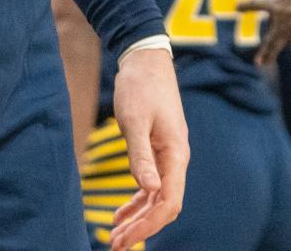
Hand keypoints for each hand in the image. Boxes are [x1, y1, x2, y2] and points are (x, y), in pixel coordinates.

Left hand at [109, 47, 187, 250]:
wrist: (145, 59)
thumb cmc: (140, 85)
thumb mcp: (135, 119)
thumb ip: (141, 154)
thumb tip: (150, 189)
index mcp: (176, 154)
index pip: (168, 202)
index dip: (148, 224)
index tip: (124, 238)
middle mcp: (176, 159)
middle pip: (164, 205)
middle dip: (141, 227)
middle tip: (114, 244)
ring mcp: (167, 155)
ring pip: (157, 198)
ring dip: (138, 217)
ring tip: (115, 235)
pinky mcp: (157, 149)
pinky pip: (151, 184)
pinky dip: (137, 200)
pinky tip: (121, 212)